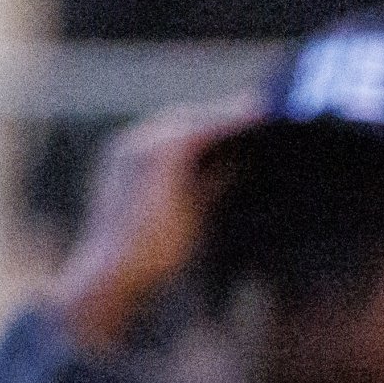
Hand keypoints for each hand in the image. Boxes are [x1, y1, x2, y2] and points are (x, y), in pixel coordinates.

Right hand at [46, 98, 252, 353]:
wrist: (118, 274)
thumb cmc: (149, 258)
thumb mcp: (188, 213)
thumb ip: (210, 185)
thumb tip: (238, 165)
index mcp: (131, 160)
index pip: (177, 134)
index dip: (209, 126)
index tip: (240, 123)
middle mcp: (133, 145)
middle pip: (186, 120)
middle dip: (223, 113)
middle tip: (260, 109)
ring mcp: (143, 144)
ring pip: (196, 120)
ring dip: (231, 112)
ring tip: (265, 110)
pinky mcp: (160, 153)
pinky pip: (205, 129)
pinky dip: (232, 121)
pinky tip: (258, 118)